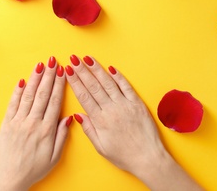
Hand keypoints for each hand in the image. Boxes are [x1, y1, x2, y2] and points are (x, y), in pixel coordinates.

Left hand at [0, 57, 71, 190]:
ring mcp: (18, 121)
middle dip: (49, 75)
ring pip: (28, 95)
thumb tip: (68, 118)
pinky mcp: (6, 123)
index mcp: (46, 130)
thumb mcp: (55, 157)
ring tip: (40, 65)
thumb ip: (62, 136)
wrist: (10, 177)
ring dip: (35, 78)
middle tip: (53, 61)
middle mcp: (32, 122)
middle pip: (42, 94)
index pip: (55, 101)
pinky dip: (17, 91)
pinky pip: (12, 103)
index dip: (59, 85)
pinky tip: (23, 80)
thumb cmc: (34, 168)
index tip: (63, 72)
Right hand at [66, 55, 201, 189]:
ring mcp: (125, 104)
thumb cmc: (124, 155)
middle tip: (73, 58)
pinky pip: (126, 86)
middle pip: (93, 86)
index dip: (75, 82)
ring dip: (97, 69)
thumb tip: (77, 115)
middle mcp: (112, 109)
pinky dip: (118, 76)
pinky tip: (110, 68)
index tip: (68, 71)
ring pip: (108, 83)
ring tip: (87, 58)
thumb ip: (89, 129)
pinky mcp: (137, 103)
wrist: (148, 158)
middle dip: (82, 70)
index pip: (84, 96)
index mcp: (101, 120)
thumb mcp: (101, 147)